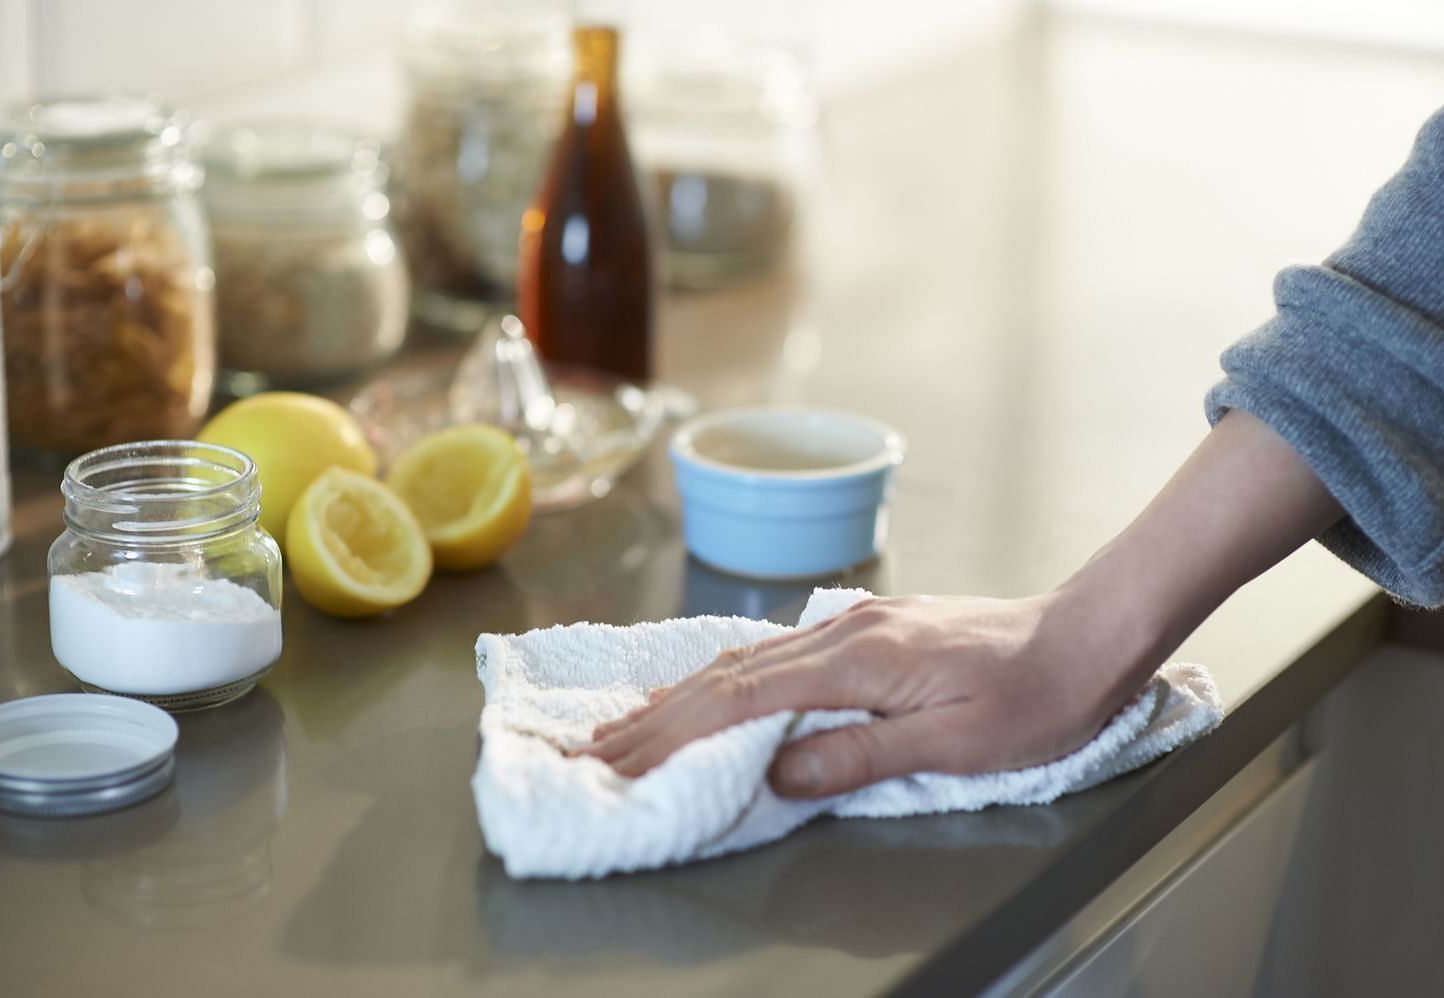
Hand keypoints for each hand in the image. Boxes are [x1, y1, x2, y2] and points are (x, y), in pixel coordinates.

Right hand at [579, 592, 1139, 798]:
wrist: (1085, 634)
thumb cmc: (1035, 697)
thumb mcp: (957, 742)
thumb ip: (864, 754)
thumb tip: (778, 770)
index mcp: (859, 658)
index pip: (742, 698)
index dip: (673, 732)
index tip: (620, 759)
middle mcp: (843, 631)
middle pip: (728, 675)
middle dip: (657, 718)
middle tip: (596, 751)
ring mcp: (852, 624)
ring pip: (745, 659)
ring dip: (682, 696)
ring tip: (629, 724)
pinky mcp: (866, 629)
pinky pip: (775, 653)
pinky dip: (725, 677)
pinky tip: (707, 688)